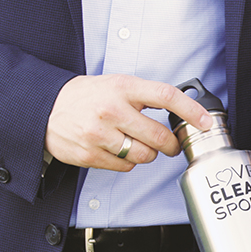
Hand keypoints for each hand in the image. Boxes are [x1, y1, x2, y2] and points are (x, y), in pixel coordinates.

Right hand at [45, 74, 211, 170]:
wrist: (45, 108)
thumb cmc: (88, 96)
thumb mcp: (117, 84)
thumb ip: (146, 96)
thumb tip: (183, 112)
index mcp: (123, 87)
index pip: (165, 96)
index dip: (190, 110)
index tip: (206, 121)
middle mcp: (112, 110)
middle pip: (159, 137)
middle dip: (171, 145)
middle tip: (171, 144)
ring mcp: (99, 134)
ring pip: (144, 156)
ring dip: (148, 154)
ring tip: (137, 144)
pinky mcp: (90, 154)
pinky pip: (125, 167)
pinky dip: (128, 162)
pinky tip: (118, 150)